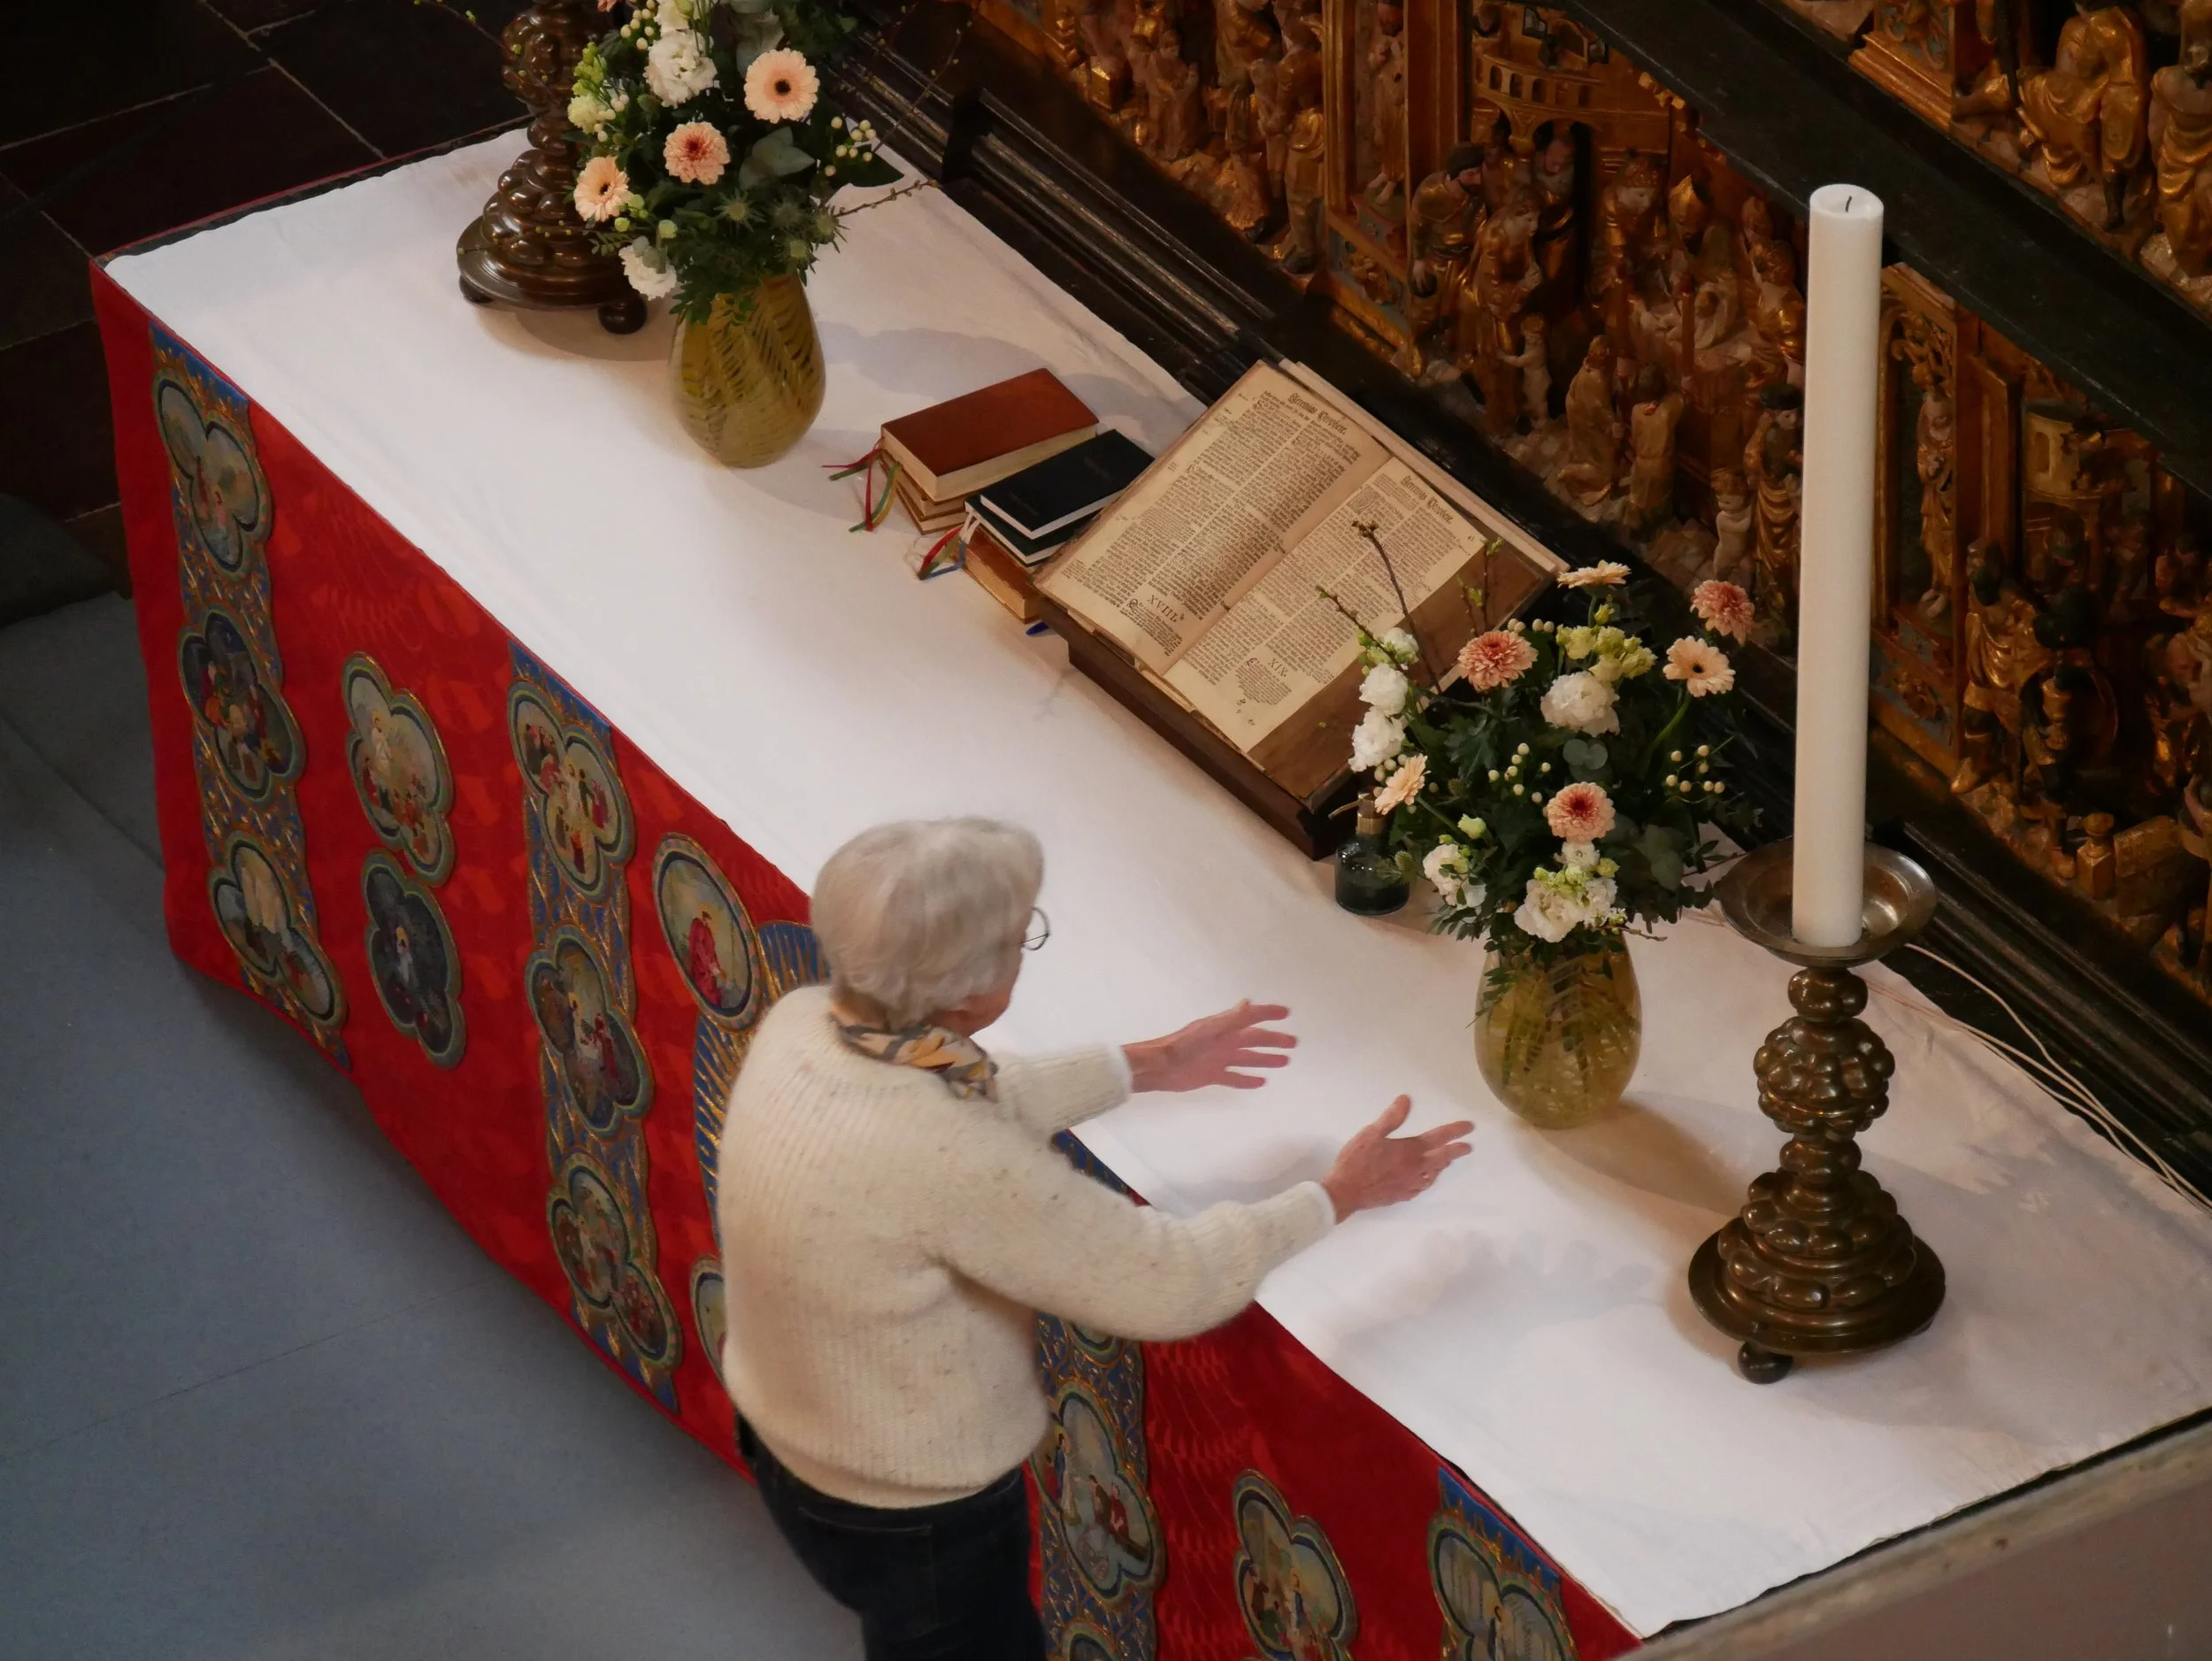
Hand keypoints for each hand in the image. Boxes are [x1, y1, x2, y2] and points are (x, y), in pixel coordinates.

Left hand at [1122, 1001, 1296, 1092]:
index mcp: (1225, 1027)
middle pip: (1255, 1039)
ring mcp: (1220, 1059)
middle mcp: (1225, 1041)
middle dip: (1274, 1040)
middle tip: (1293, 1042)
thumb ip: (1230, 1018)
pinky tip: (1261, 1082)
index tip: (1286, 1012)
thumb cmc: (1184, 1045)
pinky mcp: (1213, 1075)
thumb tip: (1249, 1002)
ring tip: (1284, 1061)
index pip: (1252, 1017)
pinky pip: (1235, 1078)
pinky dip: (1247, 1080)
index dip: (1268, 1013)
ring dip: (1266, 1059)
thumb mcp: (1209, 1029)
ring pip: (1248, 1058)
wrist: (1160, 1067)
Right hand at [1321, 1097, 1472, 1220]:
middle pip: (1442, 1158)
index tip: (1469, 1127)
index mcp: (1410, 1150)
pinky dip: (1429, 1180)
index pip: (1438, 1138)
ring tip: (1448, 1161)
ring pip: (1433, 1174)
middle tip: (1467, 1147)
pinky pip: (1422, 1187)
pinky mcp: (1402, 1195)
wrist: (1346, 1191)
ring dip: (1443, 1166)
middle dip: (1456, 1151)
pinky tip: (1426, 1180)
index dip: (1455, 1131)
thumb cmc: (1357, 1160)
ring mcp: (1410, 1184)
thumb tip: (1406, 1100)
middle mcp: (1415, 1168)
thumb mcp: (1371, 1133)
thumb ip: (1391, 1118)